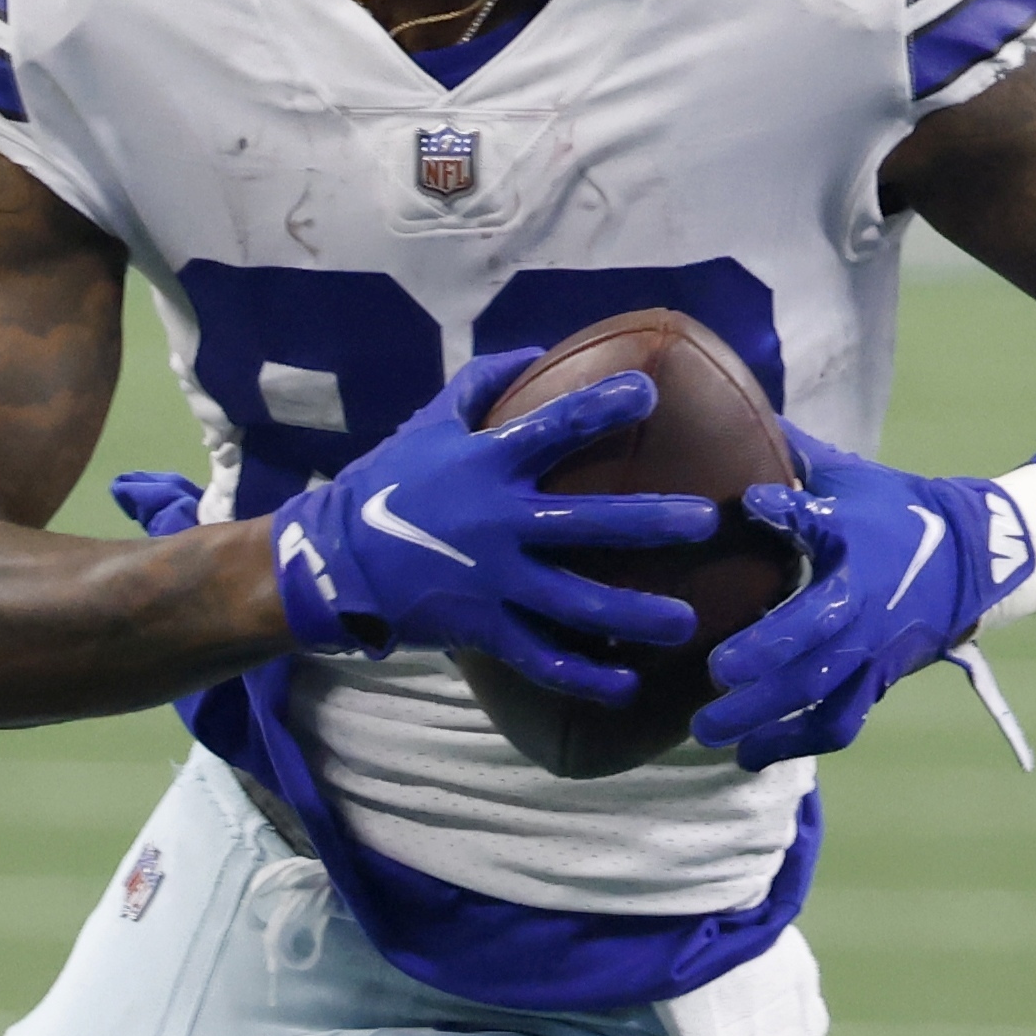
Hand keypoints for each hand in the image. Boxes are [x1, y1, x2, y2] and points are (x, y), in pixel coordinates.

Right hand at [268, 350, 717, 705]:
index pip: (553, 426)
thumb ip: (480, 384)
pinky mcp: (482, 628)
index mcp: (486, 463)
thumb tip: (536, 348)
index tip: (650, 393)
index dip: (602, 406)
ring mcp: (492, 580)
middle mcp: (497, 521)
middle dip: (649, 522)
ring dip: (634, 615)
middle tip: (706, 521)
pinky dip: (586, 677)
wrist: (330, 562)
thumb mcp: (427, 425)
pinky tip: (628, 688)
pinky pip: (542, 658)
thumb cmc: (388, 486)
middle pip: (586, 522)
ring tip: (687, 623)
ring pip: (575, 603)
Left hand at [691, 428, 1010, 766]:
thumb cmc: (893, 510)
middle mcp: (867, 601)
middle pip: (818, 636)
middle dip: (767, 657)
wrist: (972, 559)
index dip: (791, 510)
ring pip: (824, 695)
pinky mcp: (876, 681)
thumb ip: (788, 453)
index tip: (753, 502)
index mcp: (857, 539)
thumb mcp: (847, 475)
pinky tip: (748, 757)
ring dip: (767, 718)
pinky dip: (795, 743)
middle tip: (713, 676)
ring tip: (709, 732)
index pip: (825, 520)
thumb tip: (723, 401)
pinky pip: (839, 723)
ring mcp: (873, 649)